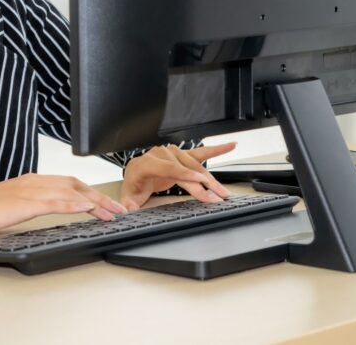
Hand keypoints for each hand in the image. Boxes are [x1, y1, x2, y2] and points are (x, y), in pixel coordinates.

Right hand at [0, 173, 127, 235]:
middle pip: (75, 185)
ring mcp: (29, 190)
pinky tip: (85, 208)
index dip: (92, 193)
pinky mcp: (22, 202)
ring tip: (111, 213)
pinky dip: (72, 203)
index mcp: (33, 181)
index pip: (70, 184)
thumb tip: (51, 210)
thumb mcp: (13, 206)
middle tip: (118, 210)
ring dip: (94, 202)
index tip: (107, 205)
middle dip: (100, 197)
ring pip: (69, 192)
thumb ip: (32, 204)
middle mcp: (34, 181)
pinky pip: (52, 201)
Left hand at [119, 142, 236, 210]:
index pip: (168, 167)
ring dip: (211, 178)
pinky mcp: (182, 155)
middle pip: (186, 168)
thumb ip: (127, 204)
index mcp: (147, 163)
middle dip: (202, 184)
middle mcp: (161, 154)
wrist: (136, 173)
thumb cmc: (134, 185)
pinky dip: (217, 149)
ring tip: (223, 191)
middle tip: (216, 197)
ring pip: (195, 164)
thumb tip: (125, 209)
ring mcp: (173, 153)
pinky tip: (230, 146)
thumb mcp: (128, 196)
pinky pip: (201, 153)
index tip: (199, 182)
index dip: (184, 174)